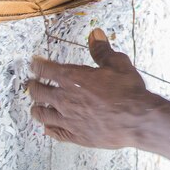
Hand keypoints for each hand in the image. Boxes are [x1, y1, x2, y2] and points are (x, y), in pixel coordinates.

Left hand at [28, 28, 163, 148]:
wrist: (137, 119)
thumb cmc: (128, 91)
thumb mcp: (117, 63)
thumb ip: (101, 50)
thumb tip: (95, 34)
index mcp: (72, 78)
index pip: (45, 69)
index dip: (37, 64)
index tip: (34, 62)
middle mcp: (65, 99)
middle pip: (38, 92)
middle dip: (33, 85)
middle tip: (32, 83)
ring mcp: (69, 119)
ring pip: (42, 114)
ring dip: (36, 108)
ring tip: (35, 106)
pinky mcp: (76, 135)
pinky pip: (55, 132)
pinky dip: (49, 129)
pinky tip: (47, 128)